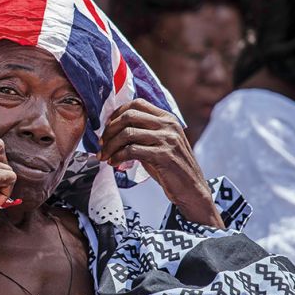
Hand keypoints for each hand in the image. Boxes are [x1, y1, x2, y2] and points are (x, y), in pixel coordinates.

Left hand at [98, 99, 223, 227]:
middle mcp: (168, 125)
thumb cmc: (170, 168)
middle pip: (129, 116)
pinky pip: (132, 150)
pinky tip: (114, 163)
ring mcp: (167, 139)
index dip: (117, 113)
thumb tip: (112, 129)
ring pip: (127, 133)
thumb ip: (141, 133)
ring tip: (105, 155)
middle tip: (101, 143)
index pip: (137, 104)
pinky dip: (118, 156)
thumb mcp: (157, 144)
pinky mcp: (164, 155)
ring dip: (110, 145)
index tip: (107, 126)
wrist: (192, 189)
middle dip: (110, 129)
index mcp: (167, 118)